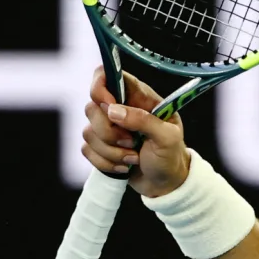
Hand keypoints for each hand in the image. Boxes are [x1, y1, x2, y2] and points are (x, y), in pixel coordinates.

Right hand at [82, 66, 189, 197]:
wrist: (166, 183)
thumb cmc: (172, 156)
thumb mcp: (168, 137)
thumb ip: (143, 120)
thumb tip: (113, 110)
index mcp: (139, 98)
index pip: (107, 75)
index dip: (100, 87)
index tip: (109, 107)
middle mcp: (120, 108)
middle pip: (92, 107)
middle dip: (109, 132)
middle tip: (132, 142)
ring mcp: (108, 127)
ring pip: (88, 132)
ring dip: (112, 151)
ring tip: (134, 157)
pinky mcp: (100, 146)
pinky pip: (86, 150)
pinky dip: (106, 162)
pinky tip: (125, 165)